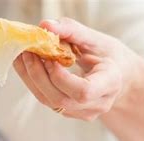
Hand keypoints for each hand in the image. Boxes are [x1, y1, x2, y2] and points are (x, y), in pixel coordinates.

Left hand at [13, 17, 142, 120]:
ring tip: (24, 57)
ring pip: (50, 102)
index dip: (61, 78)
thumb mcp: (97, 40)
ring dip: (32, 79)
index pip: (84, 91)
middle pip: (61, 99)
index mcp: (110, 84)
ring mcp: (83, 112)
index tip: (50, 58)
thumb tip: (45, 25)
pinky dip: (34, 83)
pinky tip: (28, 66)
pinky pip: (48, 101)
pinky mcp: (70, 113)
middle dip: (39, 76)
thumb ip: (73, 31)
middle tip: (27, 52)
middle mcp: (98, 103)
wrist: (119, 76)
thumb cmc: (109, 56)